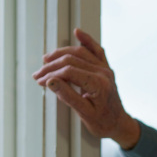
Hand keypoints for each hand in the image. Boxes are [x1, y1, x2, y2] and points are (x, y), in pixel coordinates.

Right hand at [33, 28, 139, 148]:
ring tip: (46, 60)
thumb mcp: (84, 113)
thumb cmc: (103, 122)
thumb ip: (67, 96)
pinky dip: (87, 41)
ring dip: (61, 54)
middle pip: (72, 60)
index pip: (69, 71)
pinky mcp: (105, 68)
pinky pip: (96, 50)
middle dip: (51, 66)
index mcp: (99, 84)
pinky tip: (77, 32)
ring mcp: (105, 68)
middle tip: (37, 74)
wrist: (119, 124)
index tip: (39, 81)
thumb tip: (50, 81)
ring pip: (80, 52)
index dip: (51, 74)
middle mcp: (104, 72)